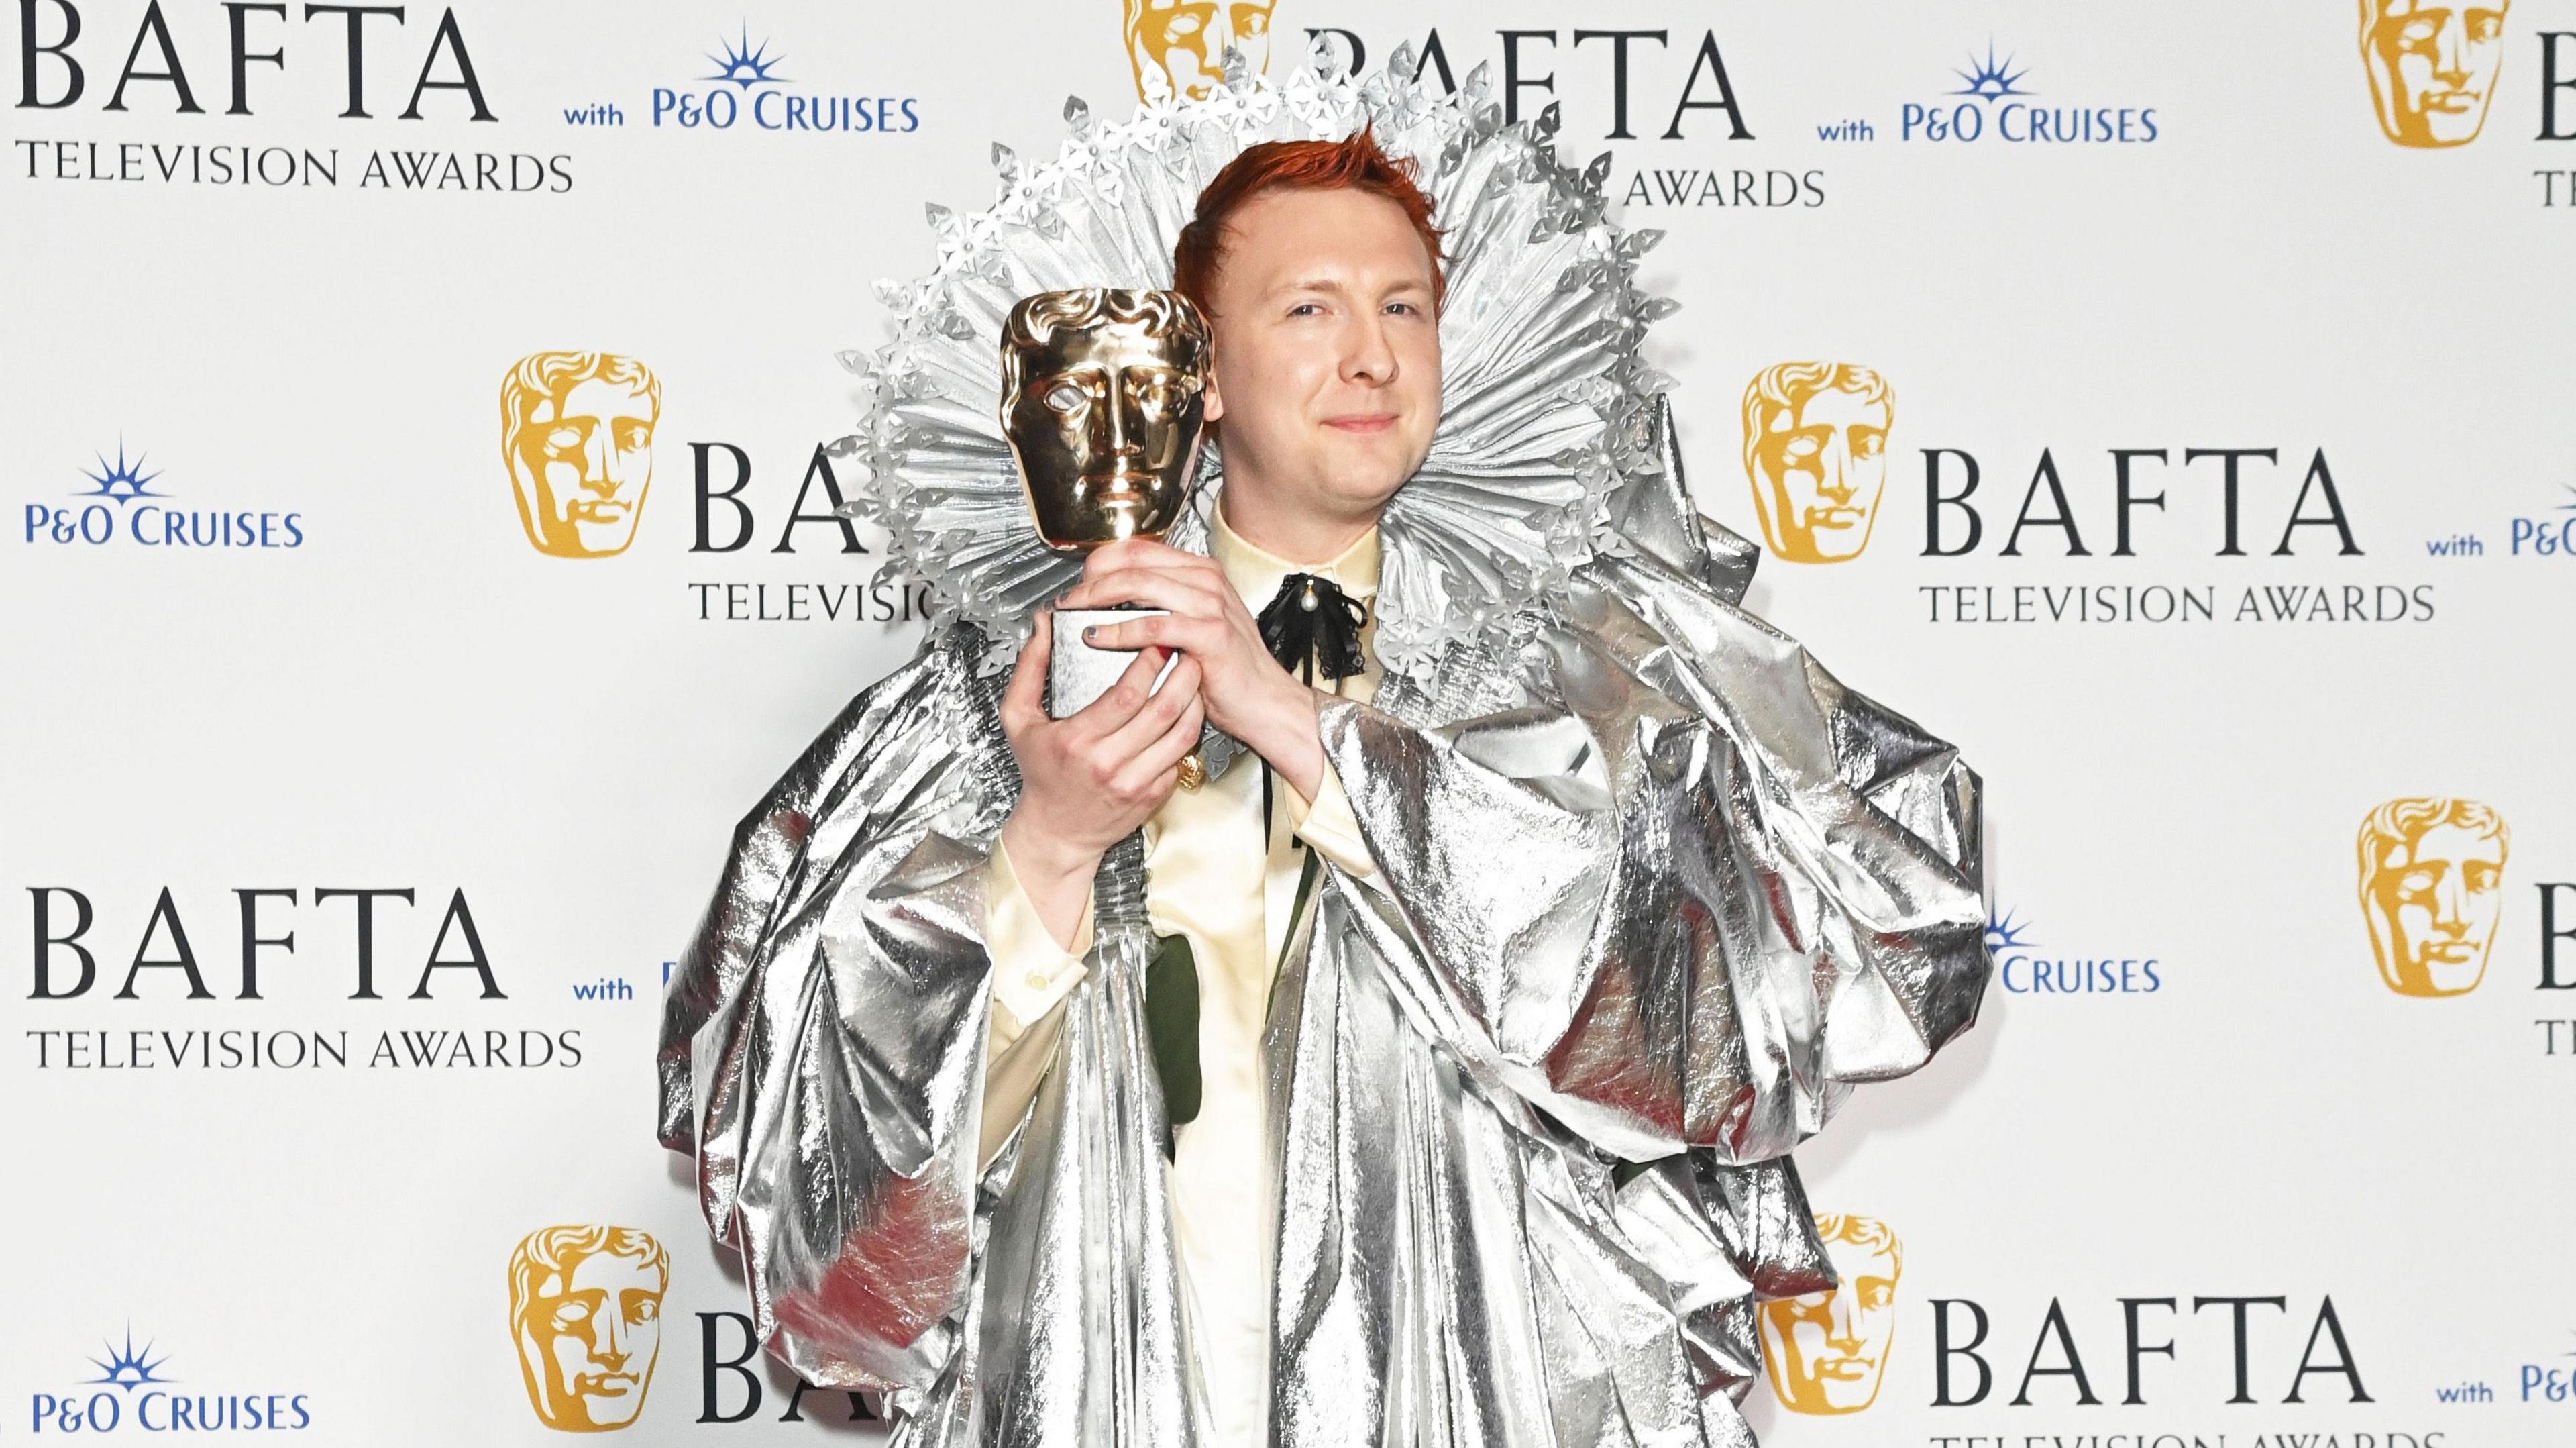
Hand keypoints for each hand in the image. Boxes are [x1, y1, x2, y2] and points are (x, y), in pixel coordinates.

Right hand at [995, 609, 1206, 949]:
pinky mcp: (1152, 796)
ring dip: (1194, 701)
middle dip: (1181, 674)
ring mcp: (1134, 782)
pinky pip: (1181, 757)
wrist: (1056, 832)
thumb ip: (1030, 668)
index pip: (1125, 695)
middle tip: (1187, 651)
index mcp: (1077, 740)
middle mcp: (1108, 763)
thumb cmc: (1040, 773)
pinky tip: (1188, 711)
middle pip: (1161, 711)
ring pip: (1181, 734)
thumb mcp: (1018, 719)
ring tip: (1194, 678)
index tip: (1156, 641)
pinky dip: (1190, 730)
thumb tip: (1043, 625)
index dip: (1148, 664)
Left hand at [1059, 538, 1324, 798]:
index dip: (1101, 561)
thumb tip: (1111, 600)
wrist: (1265, 702)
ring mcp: (1210, 604)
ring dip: (1098, 599)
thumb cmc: (1226, 670)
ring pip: (1141, 585)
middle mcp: (1206, 580)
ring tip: (1075, 614)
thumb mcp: (1192, 625)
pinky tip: (1098, 638)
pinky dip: (1120, 630)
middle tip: (1068, 600)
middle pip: (1134, 562)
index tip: (1078, 583)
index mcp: (1200, 572)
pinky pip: (1154, 625)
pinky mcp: (1210, 634)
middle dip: (1091, 580)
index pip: (1139, 549)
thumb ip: (1160, 606)